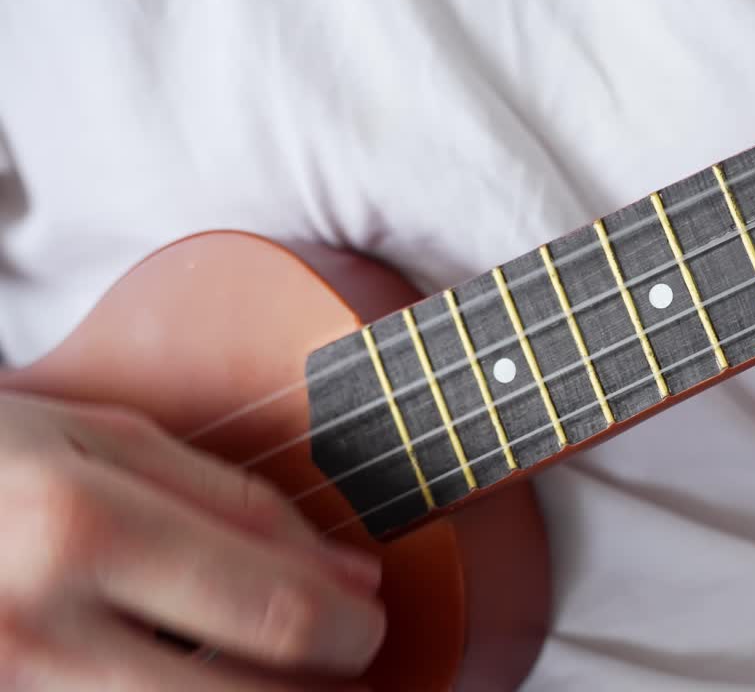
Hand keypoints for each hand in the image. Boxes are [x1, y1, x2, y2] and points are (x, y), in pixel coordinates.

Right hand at [0, 392, 385, 690]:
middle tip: (342, 673)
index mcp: (74, 529)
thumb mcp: (101, 439)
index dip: (350, 632)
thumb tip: (355, 577)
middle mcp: (32, 630)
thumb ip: (235, 504)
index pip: (272, 614)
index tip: (366, 624)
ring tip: (282, 685)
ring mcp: (9, 689)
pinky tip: (197, 684)